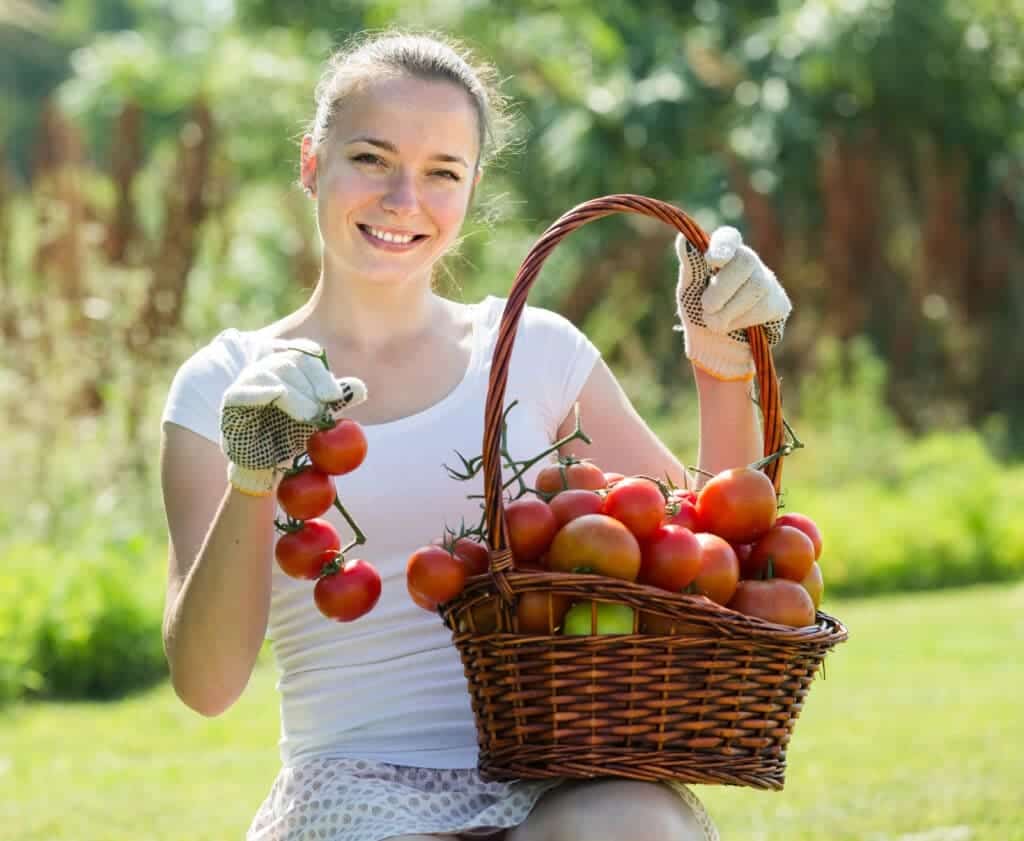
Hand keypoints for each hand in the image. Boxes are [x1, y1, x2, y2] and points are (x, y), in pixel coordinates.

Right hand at [219, 339, 367, 495]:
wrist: (266, 461)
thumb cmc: (291, 433)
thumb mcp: (319, 416)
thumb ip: (337, 401)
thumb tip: (360, 388)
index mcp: (289, 367)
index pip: (306, 355)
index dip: (321, 374)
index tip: (335, 397)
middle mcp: (268, 368)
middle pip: (291, 362)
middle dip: (311, 386)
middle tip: (322, 410)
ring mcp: (248, 381)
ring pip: (271, 374)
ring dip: (294, 394)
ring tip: (307, 416)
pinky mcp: (232, 400)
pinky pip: (244, 390)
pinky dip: (261, 391)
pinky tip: (276, 395)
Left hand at [675, 227, 790, 380]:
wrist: (716, 346)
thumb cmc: (700, 311)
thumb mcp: (689, 290)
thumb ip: (691, 266)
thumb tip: (683, 240)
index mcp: (724, 254)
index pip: (729, 237)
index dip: (723, 244)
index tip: (712, 259)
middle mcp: (749, 262)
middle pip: (745, 261)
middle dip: (721, 290)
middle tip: (706, 308)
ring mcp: (767, 282)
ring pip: (755, 287)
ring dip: (728, 311)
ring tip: (714, 323)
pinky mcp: (779, 303)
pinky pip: (764, 307)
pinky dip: (742, 321)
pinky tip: (734, 326)